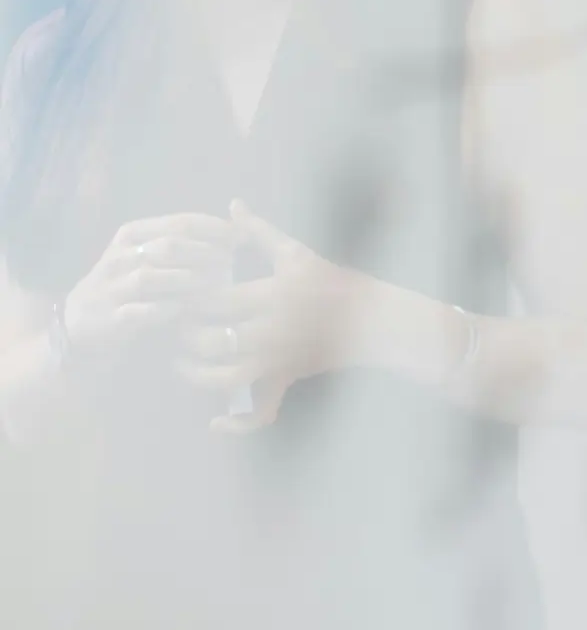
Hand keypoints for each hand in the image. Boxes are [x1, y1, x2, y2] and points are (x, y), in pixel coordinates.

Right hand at [63, 213, 238, 352]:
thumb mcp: (148, 255)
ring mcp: (112, 287)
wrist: (80, 324)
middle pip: (171, 246)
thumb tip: (239, 227)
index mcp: (132, 234)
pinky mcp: (112, 318)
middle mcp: (120, 256)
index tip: (242, 238)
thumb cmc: (128, 286)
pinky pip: (144, 310)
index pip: (181, 223)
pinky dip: (170, 309)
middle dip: (207, 254)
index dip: (216, 228)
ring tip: (218, 287)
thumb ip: (184, 240)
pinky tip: (189, 310)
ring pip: (155, 276)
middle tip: (232, 265)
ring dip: (191, 281)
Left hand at [177, 200, 369, 432]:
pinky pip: (261, 411)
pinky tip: (213, 422)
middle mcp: (272, 330)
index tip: (174, 292)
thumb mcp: (296, 252)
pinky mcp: (285, 379)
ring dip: (196, 374)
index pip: (215, 299)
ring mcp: (278, 360)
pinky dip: (236, 424)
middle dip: (185, 335)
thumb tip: (232, 205)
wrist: (371, 318)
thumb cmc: (331, 280)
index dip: (188, 298)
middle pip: (213, 340)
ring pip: (225, 378)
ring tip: (180, 362)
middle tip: (171, 325)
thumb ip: (259, 232)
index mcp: (272, 295)